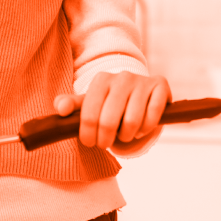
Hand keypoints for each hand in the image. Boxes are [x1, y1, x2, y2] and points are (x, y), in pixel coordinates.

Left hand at [54, 71, 170, 152]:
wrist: (140, 93)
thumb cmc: (110, 103)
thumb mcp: (89, 104)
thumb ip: (71, 105)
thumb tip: (60, 109)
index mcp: (101, 80)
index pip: (88, 116)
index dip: (88, 136)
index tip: (91, 142)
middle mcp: (122, 76)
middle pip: (108, 122)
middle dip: (106, 140)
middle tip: (106, 143)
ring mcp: (142, 80)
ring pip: (132, 122)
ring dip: (127, 136)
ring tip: (125, 134)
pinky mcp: (160, 86)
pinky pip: (152, 117)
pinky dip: (145, 129)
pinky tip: (141, 128)